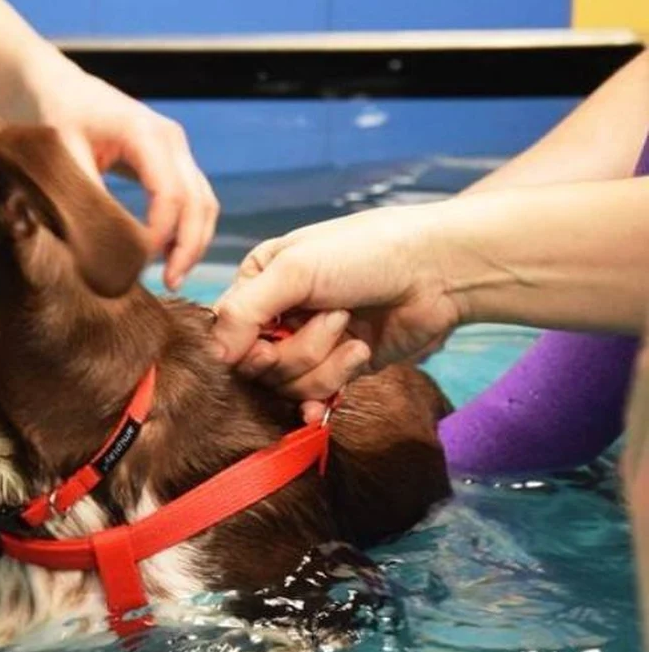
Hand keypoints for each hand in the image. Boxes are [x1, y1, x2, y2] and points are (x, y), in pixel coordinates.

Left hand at [21, 63, 217, 289]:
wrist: (59, 88)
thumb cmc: (58, 116)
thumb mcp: (64, 155)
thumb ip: (87, 197)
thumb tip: (100, 250)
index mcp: (145, 133)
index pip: (170, 193)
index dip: (161, 233)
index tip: (140, 262)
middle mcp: (172, 140)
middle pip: (199, 200)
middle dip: (189, 245)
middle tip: (171, 282)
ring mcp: (177, 150)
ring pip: (204, 202)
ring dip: (194, 241)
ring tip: (173, 275)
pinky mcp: (172, 161)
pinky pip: (194, 199)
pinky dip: (187, 229)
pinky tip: (167, 254)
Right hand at [210, 205, 462, 420]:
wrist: (438, 270)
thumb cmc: (364, 253)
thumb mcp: (294, 269)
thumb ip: (243, 311)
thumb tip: (213, 357)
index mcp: (259, 283)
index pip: (225, 332)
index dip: (243, 348)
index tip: (268, 342)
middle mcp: (279, 315)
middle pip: (257, 366)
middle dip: (296, 351)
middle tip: (334, 318)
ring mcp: (310, 343)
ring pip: (287, 384)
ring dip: (324, 363)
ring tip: (354, 330)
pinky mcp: (341, 368)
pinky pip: (316, 396)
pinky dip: (325, 394)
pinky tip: (332, 397)